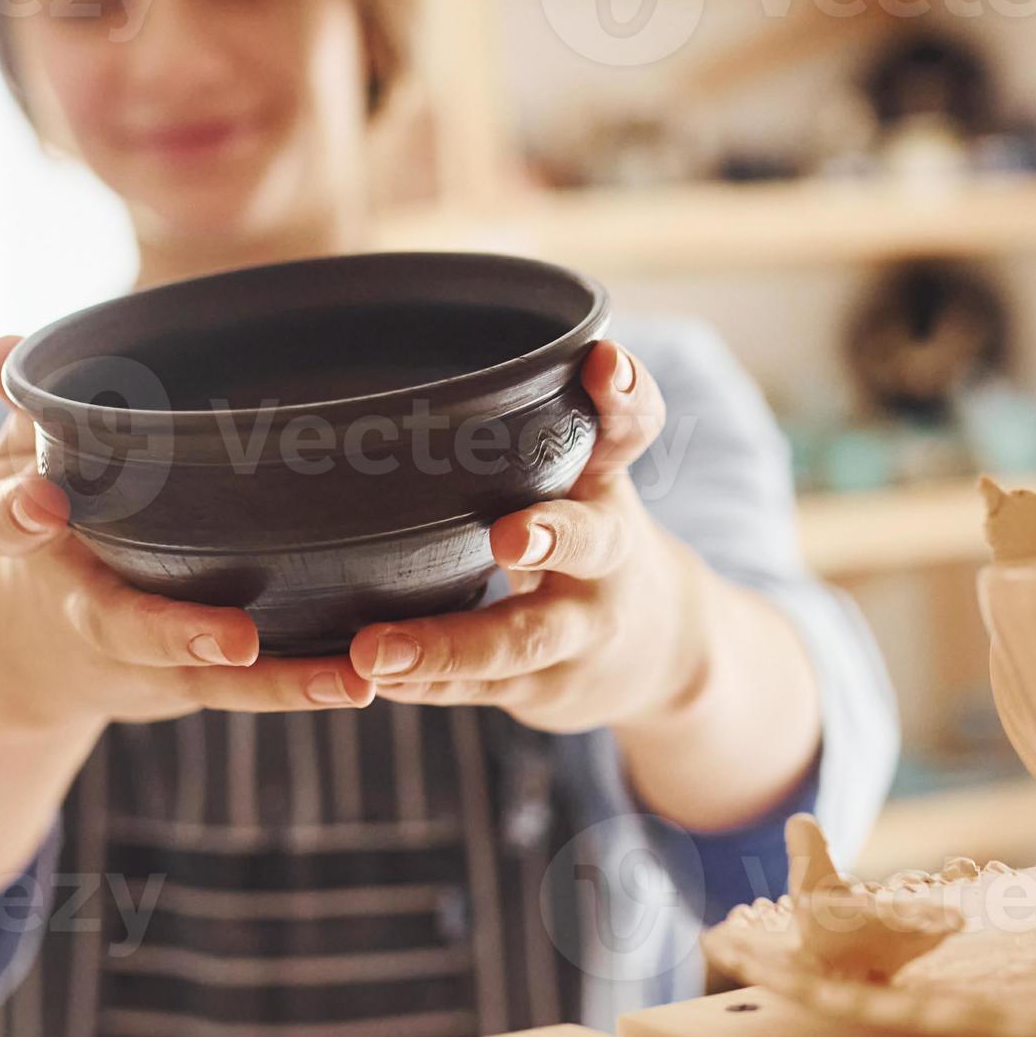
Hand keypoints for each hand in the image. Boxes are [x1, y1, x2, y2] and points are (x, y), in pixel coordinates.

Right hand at [0, 336, 372, 728]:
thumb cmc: (52, 525)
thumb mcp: (20, 464)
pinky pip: (247, 690)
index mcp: (39, 546)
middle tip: (236, 637)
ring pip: (208, 677)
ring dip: (278, 683)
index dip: (20, 511)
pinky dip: (301, 685)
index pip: (13, 525)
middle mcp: (91, 611)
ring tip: (348, 681)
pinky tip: (361, 683)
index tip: (39, 501)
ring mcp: (147, 656)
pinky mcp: (192, 678)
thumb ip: (22, 409)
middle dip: (176, 632)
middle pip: (125, 628)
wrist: (32, 650)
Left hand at [348, 340, 708, 735]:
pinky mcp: (545, 688)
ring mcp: (581, 630)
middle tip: (509, 535)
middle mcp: (606, 556)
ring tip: (377, 650)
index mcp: (608, 484)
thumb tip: (394, 347)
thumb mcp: (584, 473)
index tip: (602, 361)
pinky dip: (427, 685)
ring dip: (449, 643)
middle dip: (552, 536)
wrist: (663, 653)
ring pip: (522, 640)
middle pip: (591, 541)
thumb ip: (533, 421)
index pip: (632, 428)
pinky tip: (372, 680)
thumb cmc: (587, 536)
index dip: (623, 394)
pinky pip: (481, 689)